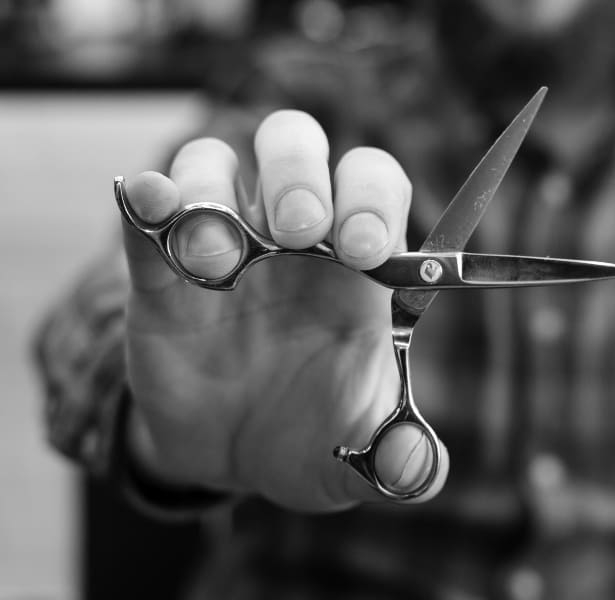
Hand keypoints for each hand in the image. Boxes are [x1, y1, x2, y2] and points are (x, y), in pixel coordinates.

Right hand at [120, 110, 448, 510]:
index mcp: (358, 264)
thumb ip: (402, 464)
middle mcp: (293, 239)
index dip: (372, 199)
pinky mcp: (158, 278)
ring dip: (214, 194)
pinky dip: (147, 200)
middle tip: (300, 230)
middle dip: (299, 174)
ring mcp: (225, 249)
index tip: (365, 249)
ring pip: (214, 161)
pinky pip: (147, 215)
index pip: (374, 184)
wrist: (235, 461)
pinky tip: (149, 203)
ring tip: (218, 267)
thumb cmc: (316, 440)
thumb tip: (414, 470)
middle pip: (296, 145)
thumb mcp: (362, 460)